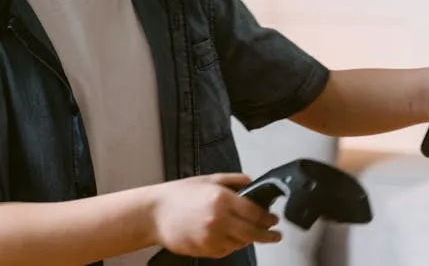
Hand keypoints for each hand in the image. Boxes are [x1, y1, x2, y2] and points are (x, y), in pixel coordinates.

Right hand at [151, 173, 280, 258]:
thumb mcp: (207, 180)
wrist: (154, 214)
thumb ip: (232, 180)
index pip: (255, 212)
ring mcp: (213, 236)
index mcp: (221, 198)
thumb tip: (252, 182)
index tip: (274, 219)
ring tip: (246, 232)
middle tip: (275, 235)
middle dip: (267, 234)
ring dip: (247, 239)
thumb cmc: (178, 194)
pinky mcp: (206, 250)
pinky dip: (231, 245)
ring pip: (241, 243)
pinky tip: (227, 236)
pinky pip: (227, 250)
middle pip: (253, 232)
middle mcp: (219, 219)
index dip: (268, 218)